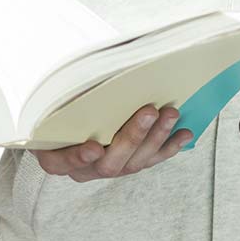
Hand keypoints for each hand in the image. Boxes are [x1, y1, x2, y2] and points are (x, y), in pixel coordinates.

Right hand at [31, 105, 190, 182]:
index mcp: (56, 157)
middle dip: (133, 137)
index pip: (60, 162)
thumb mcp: (55, 106)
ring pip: (134, 163)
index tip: (92, 148)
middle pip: (108, 163)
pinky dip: (169, 147)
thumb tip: (83, 71)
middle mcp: (84, 169)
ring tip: (171, 114)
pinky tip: (185, 134)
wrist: (70, 125)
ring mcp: (109, 168)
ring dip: (156, 138)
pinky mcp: (130, 164)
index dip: (76, 157)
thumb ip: (66, 99)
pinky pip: (151, 160)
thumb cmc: (61, 112)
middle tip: (150, 111)